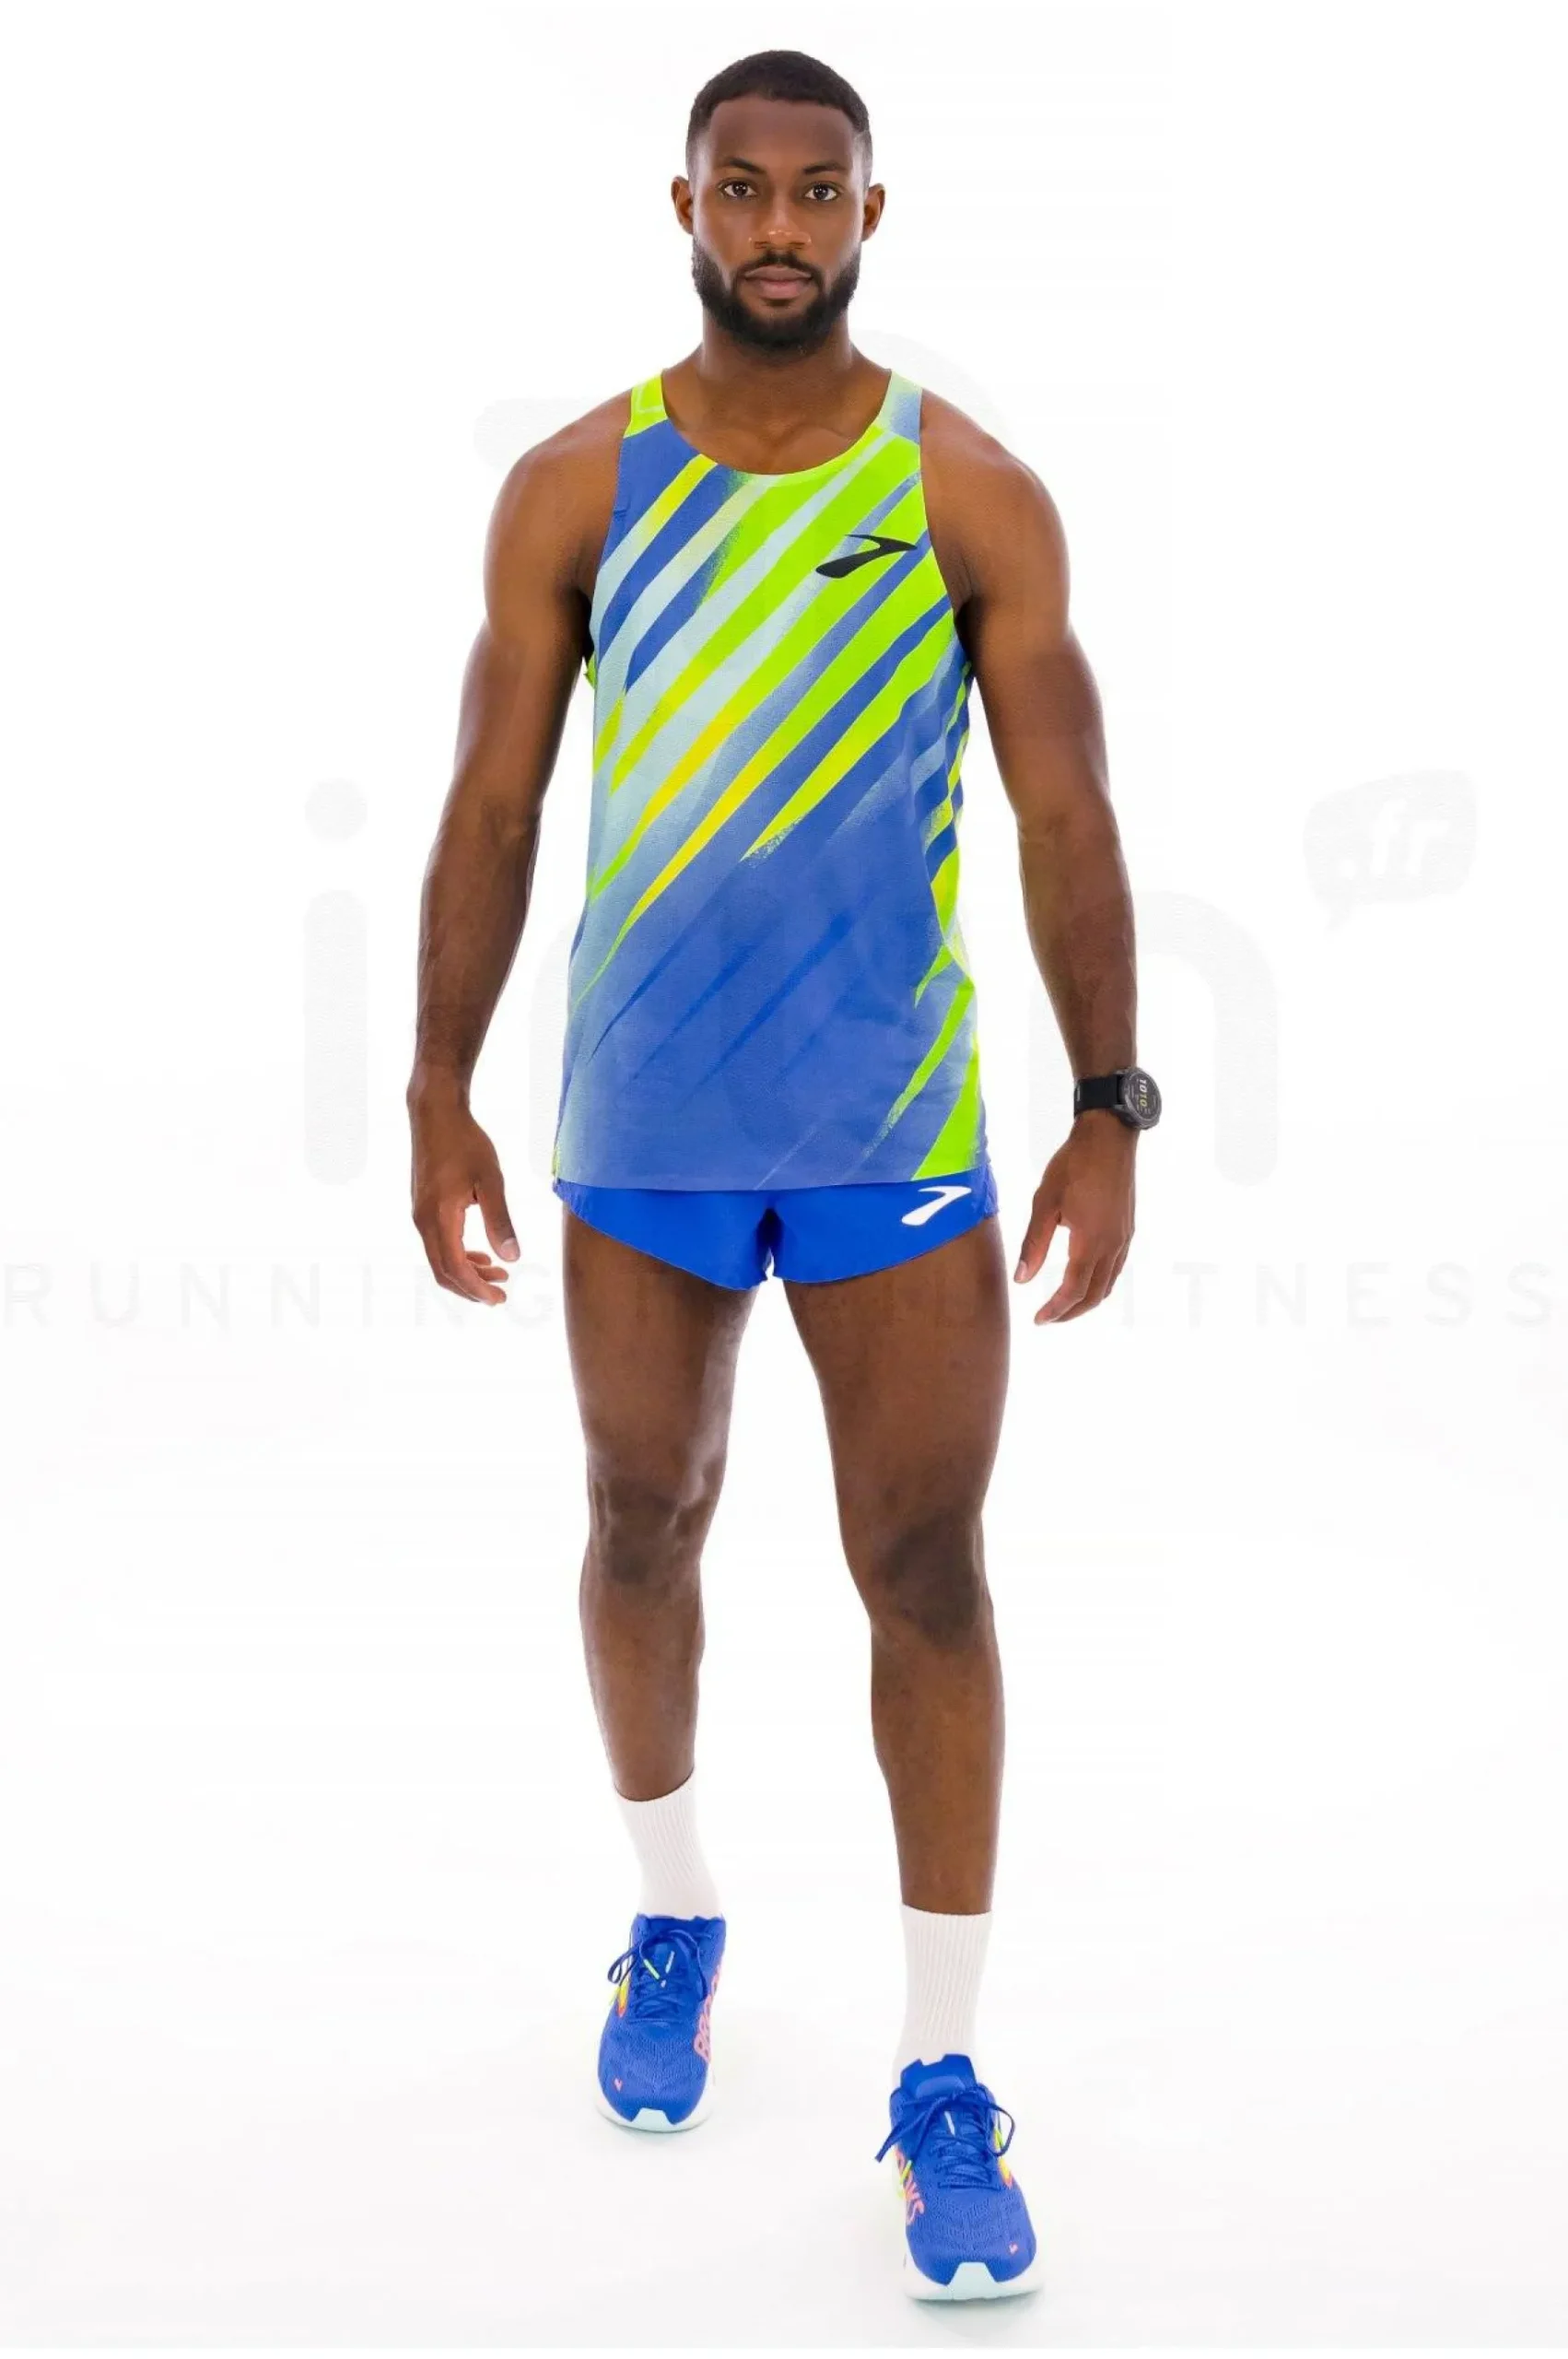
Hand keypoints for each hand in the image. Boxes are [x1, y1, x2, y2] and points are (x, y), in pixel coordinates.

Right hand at [409, 1080, 518, 1305]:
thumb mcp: (491, 1181)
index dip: (477, 1288)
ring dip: (467, 1272)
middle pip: (443, 1272)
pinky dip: (458, 1256)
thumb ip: (500, 1221)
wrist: (435, 1114)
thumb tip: (512, 1258)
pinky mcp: (423, 1208)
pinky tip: (480, 1254)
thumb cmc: (465, 1142)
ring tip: (498, 1275)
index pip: (455, 1267)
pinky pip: (437, 1244)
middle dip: (472, 1288)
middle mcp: (423, 1221)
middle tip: (501, 1295)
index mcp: (439, 1218)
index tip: (501, 1298)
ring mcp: (420, 1215)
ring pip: (439, 1259)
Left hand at [1013, 1114, 1134, 1324]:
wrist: (1109, 1137)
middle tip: (1049, 1319)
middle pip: (1095, 1295)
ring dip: (1087, 1300)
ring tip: (1065, 1305)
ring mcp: (1124, 1238)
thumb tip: (1022, 1279)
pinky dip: (1101, 1283)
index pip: (1073, 1290)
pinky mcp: (1127, 1228)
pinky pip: (1116, 1267)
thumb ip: (1033, 1244)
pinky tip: (1086, 1278)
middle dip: (1071, 1312)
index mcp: (1090, 1242)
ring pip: (1109, 1283)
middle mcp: (1112, 1246)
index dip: (1055, 1310)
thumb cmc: (1074, 1165)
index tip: (1038, 1320)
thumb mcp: (1044, 1203)